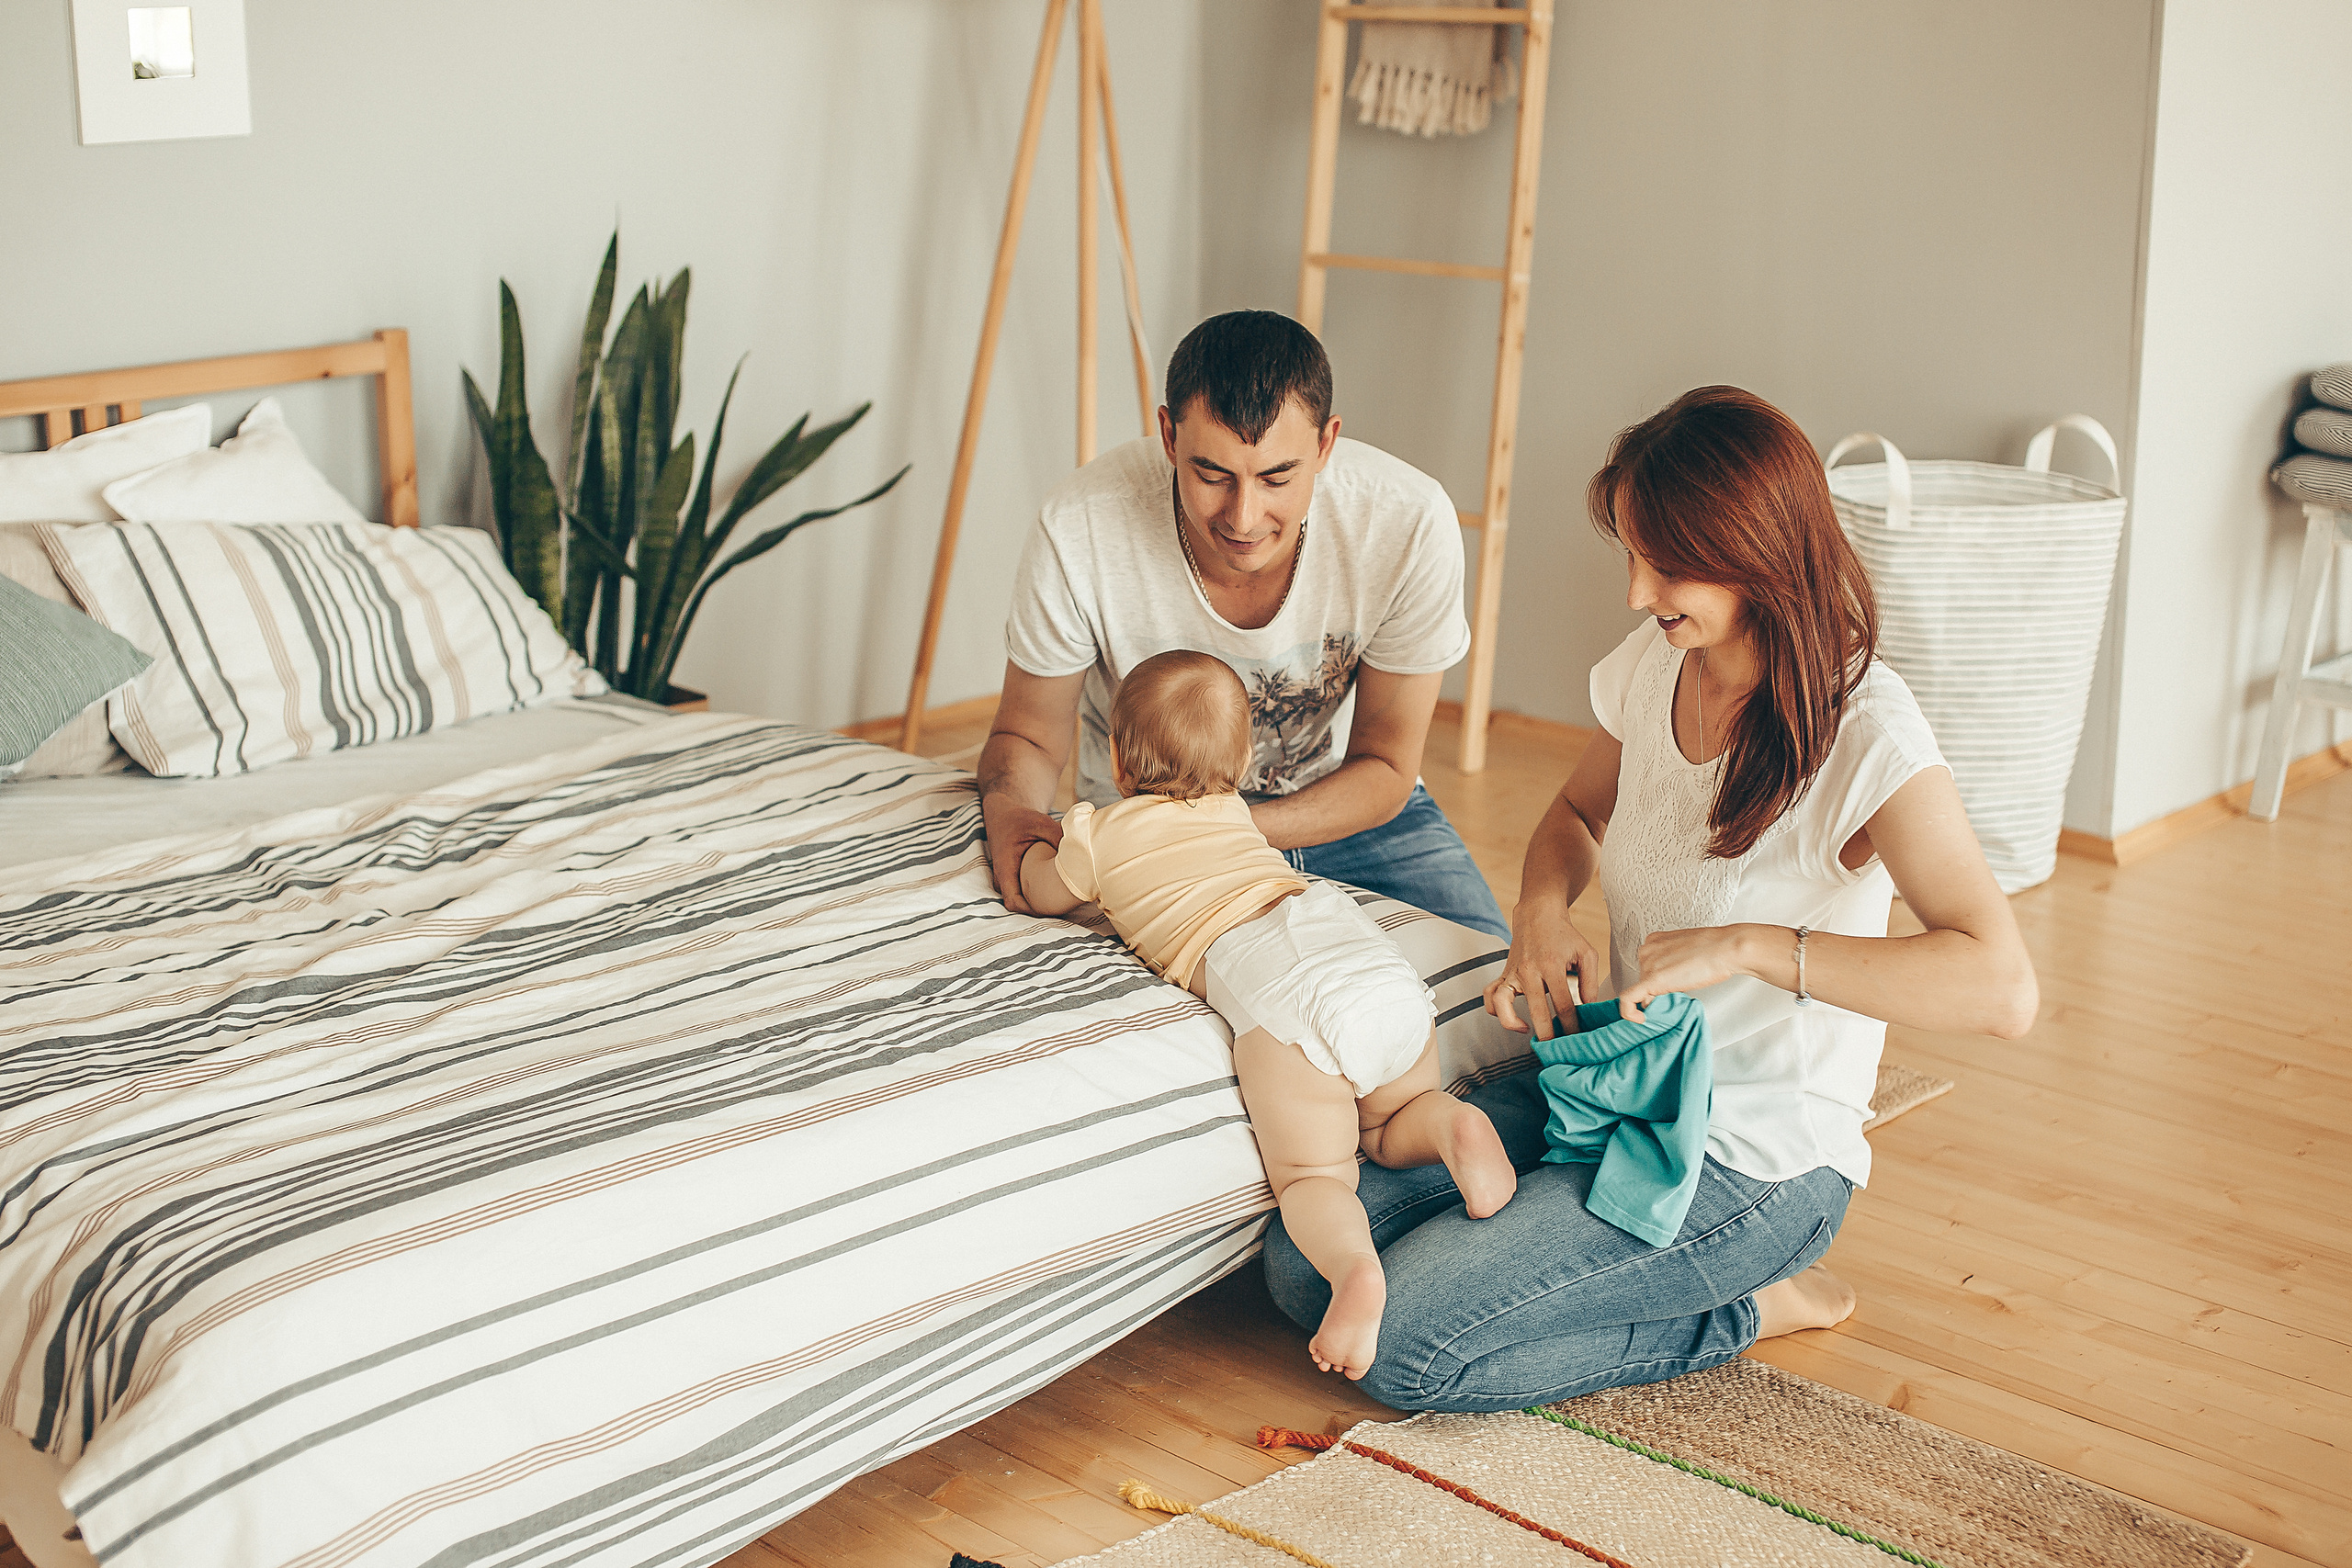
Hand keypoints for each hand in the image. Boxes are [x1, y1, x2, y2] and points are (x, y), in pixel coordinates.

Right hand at [983, 793, 1062, 912]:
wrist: (1004, 813)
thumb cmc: (1020, 818)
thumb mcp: (1039, 822)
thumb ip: (1057, 836)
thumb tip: (1077, 851)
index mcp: (1005, 867)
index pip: (1012, 901)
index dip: (1030, 911)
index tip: (1050, 910)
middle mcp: (1003, 877)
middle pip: (1018, 906)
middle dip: (1038, 911)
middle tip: (1064, 908)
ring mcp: (1007, 878)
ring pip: (1021, 900)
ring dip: (1038, 903)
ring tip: (1062, 902)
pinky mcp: (1013, 877)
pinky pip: (1023, 893)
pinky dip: (1037, 895)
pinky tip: (1057, 891)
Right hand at [1484, 904, 1602, 1040]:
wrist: (1538, 916)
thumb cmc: (1564, 936)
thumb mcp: (1586, 953)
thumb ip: (1590, 982)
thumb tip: (1588, 1008)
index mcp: (1551, 965)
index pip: (1563, 1004)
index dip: (1572, 1025)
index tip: (1578, 1038)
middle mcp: (1529, 970)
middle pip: (1537, 1010)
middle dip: (1548, 1034)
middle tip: (1557, 1048)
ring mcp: (1512, 973)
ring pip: (1502, 1003)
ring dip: (1513, 1024)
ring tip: (1528, 1033)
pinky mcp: (1503, 974)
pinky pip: (1490, 996)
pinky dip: (1496, 1011)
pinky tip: (1513, 1019)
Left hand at [1618, 924, 1754, 1019]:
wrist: (1726, 948)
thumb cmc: (1715, 950)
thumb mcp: (1687, 951)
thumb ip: (1674, 962)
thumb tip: (1673, 978)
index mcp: (1654, 940)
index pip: (1648, 967)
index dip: (1660, 980)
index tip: (1672, 986)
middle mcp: (1647, 950)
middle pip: (1644, 979)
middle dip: (1659, 990)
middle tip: (1679, 993)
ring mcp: (1647, 964)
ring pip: (1641, 991)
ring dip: (1657, 999)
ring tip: (1678, 997)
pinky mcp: (1651, 979)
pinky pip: (1628, 1000)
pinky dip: (1629, 1013)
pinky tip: (1640, 1019)